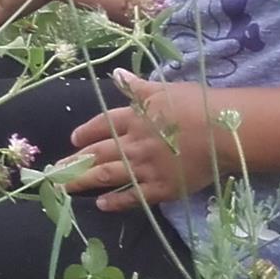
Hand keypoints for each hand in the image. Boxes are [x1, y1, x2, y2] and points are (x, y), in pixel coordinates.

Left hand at [63, 69, 222, 210]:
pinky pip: (133, 197)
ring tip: (65, 187)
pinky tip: (101, 204)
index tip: (73, 140)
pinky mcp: (162, 188)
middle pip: (97, 153)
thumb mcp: (163, 89)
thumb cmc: (197, 104)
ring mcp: (146, 168)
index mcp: (135, 117)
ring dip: (84, 181)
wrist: (224, 131)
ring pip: (107, 175)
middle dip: (74, 162)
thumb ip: (137, 86)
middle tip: (55, 170)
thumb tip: (116, 74)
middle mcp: (134, 143)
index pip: (103, 125)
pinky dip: (115, 202)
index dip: (86, 132)